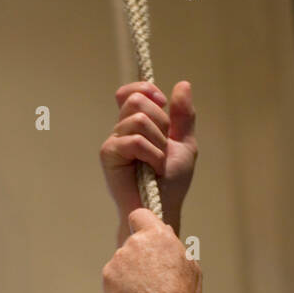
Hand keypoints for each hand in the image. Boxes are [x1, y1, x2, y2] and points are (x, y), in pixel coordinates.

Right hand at [100, 81, 196, 227]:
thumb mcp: (185, 143)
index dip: (147, 89)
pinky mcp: (108, 155)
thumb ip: (183, 115)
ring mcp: (113, 142)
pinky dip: (153, 154)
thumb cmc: (172, 183)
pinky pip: (135, 140)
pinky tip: (153, 170)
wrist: (163, 209)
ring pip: (139, 120)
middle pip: (137, 100)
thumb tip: (182, 84)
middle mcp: (121, 130)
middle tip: (163, 149)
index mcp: (136, 125)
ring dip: (159, 143)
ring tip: (158, 164)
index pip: (132, 91)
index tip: (163, 103)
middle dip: (161, 123)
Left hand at [101, 208, 200, 292]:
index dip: (142, 223)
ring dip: (130, 271)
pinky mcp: (107, 274)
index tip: (144, 234)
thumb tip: (165, 233)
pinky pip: (114, 275)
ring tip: (144, 291)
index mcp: (158, 235)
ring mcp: (119, 258)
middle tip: (151, 276)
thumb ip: (174, 246)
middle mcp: (135, 241)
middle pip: (133, 241)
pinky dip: (120, 284)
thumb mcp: (190, 267)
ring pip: (123, 260)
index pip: (140, 214)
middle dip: (139, 254)